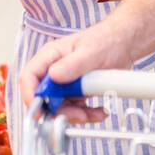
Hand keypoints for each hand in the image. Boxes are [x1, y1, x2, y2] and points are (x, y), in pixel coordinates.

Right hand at [19, 21, 136, 123]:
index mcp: (50, 56)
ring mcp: (65, 83)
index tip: (41, 111)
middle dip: (59, 111)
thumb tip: (53, 76)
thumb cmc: (106, 39)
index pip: (29, 77)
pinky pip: (76, 110)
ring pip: (60, 108)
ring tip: (95, 113)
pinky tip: (100, 111)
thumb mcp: (90, 52)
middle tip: (79, 115)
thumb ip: (72, 64)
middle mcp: (54, 71)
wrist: (125, 43)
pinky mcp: (77, 92)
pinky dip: (87, 115)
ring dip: (77, 115)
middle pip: (44, 98)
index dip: (31, 96)